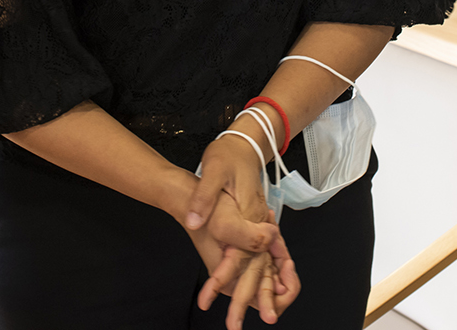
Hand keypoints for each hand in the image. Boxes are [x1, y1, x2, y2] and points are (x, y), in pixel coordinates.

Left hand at [184, 135, 298, 322]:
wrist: (244, 145)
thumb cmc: (228, 157)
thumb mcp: (215, 170)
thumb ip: (205, 197)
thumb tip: (194, 221)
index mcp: (250, 214)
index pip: (239, 253)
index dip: (224, 277)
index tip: (209, 295)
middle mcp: (260, 226)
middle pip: (255, 270)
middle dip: (244, 300)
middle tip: (233, 327)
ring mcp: (260, 228)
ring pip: (262, 270)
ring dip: (256, 296)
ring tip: (251, 321)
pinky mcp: (256, 228)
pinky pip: (263, 261)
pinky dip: (261, 281)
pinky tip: (255, 298)